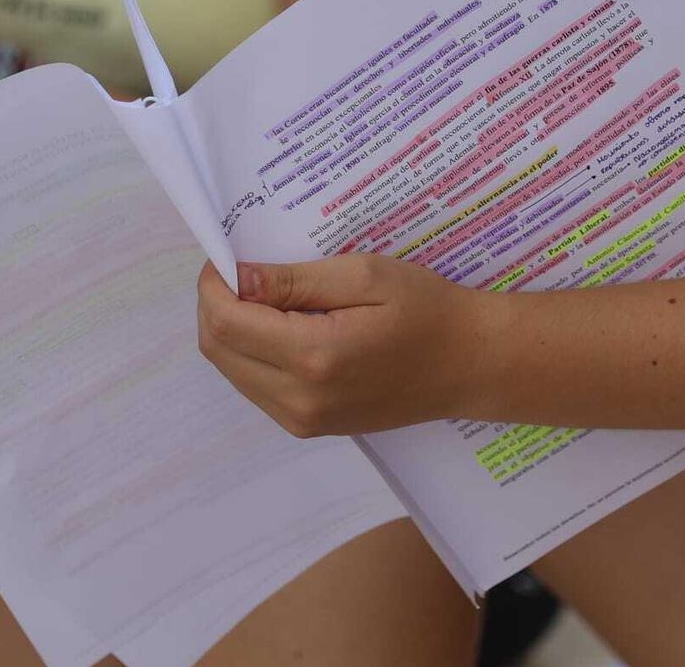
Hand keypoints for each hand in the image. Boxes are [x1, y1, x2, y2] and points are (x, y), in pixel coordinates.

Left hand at [195, 254, 505, 436]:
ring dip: (232, 330)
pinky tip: (282, 328)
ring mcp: (302, 420)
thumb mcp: (364, 276)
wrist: (471, 365)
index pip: (225, 322)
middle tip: (242, 272)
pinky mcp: (308, 426)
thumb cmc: (427, 310)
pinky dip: (252, 353)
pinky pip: (255, 386)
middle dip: (216, 305)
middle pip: (218, 349)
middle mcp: (299, 399)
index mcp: (313, 358)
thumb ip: (294, 280)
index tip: (225, 257)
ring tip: (266, 297)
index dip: (213, 285)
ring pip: (231, 370)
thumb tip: (236, 277)